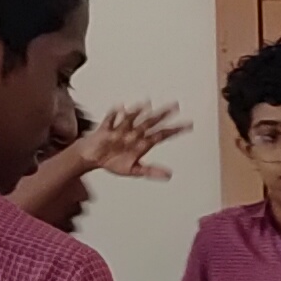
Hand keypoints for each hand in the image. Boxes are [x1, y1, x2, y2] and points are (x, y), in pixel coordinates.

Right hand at [65, 98, 189, 182]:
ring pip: (132, 119)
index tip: (188, 125)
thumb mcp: (134, 170)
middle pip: (151, 122)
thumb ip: (151, 171)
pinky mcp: (106, 129)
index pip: (162, 134)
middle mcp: (134, 133)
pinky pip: (111, 120)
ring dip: (138, 112)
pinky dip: (114, 115)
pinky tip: (120, 109)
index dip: (175, 130)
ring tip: (147, 105)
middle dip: (162, 115)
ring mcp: (120, 130)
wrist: (92, 157)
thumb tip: (169, 175)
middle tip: (175, 106)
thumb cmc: (113, 161)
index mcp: (142, 142)